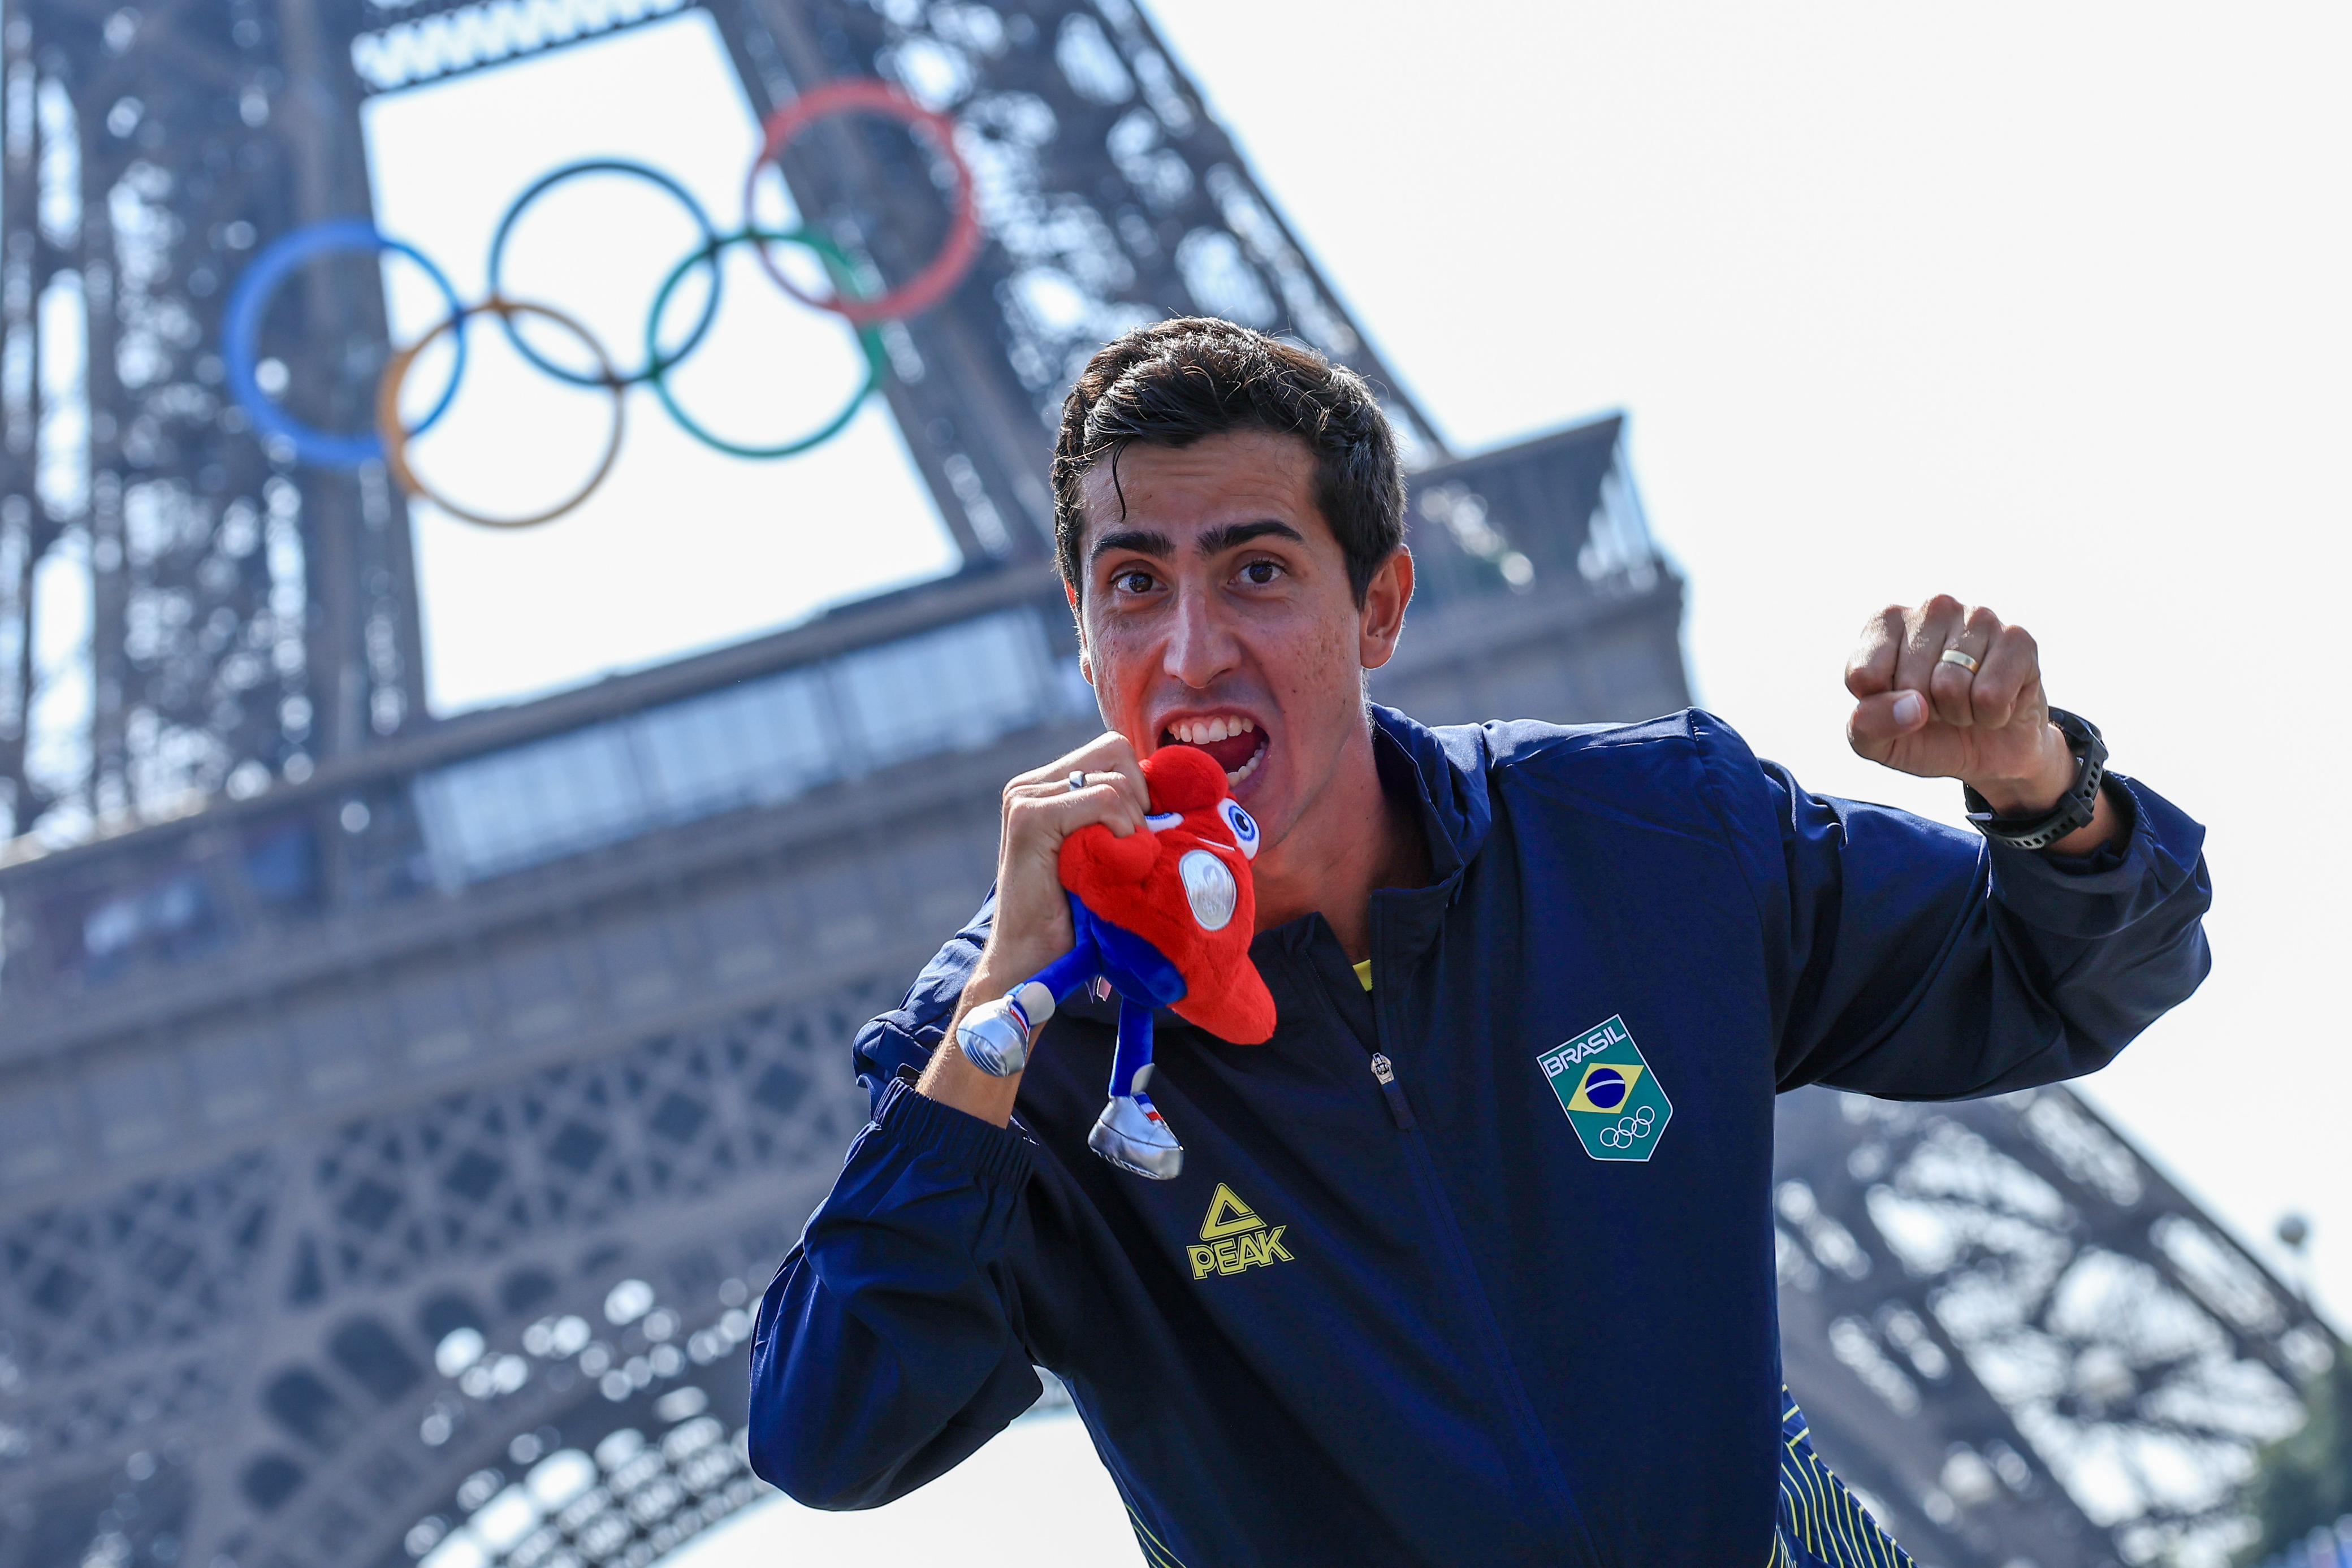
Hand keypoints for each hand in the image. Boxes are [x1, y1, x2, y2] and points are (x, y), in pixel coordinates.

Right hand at [979, 732, 1148, 987]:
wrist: (1031, 961)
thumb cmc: (1076, 915)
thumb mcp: (1104, 852)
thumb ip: (1122, 814)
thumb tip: (1182, 784)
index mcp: (1047, 785)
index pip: (1115, 752)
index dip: (1142, 790)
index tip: (1141, 838)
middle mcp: (1031, 783)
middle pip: (1117, 752)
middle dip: (1140, 801)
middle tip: (1132, 852)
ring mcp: (1026, 796)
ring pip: (1117, 780)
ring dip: (1133, 826)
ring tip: (1116, 868)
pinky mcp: (1031, 816)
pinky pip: (1105, 801)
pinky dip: (1121, 834)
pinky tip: (1108, 868)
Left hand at [1844, 597, 2075, 814]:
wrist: (1988, 753)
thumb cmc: (1922, 736)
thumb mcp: (1876, 741)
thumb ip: (1866, 724)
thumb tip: (1910, 706)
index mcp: (1886, 622)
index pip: (1864, 674)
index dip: (1881, 707)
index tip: (1897, 703)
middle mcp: (1932, 608)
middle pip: (1909, 682)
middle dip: (1924, 712)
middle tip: (1939, 707)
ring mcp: (1978, 617)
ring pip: (1950, 686)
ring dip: (1959, 714)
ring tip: (1967, 703)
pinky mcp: (2018, 639)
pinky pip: (1991, 694)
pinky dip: (1992, 715)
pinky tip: (1997, 703)